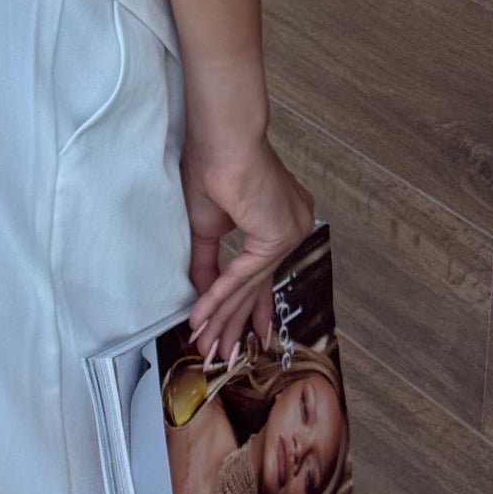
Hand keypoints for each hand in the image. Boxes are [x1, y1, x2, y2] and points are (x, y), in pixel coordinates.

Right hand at [179, 129, 315, 361]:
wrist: (221, 139)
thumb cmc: (211, 166)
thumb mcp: (206, 226)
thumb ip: (206, 262)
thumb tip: (200, 292)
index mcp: (280, 222)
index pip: (264, 274)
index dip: (249, 306)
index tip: (241, 335)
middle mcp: (292, 228)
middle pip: (257, 287)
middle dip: (235, 324)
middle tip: (222, 354)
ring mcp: (290, 233)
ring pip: (248, 286)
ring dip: (223, 318)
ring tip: (208, 346)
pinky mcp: (280, 236)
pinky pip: (242, 275)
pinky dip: (219, 297)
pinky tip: (203, 318)